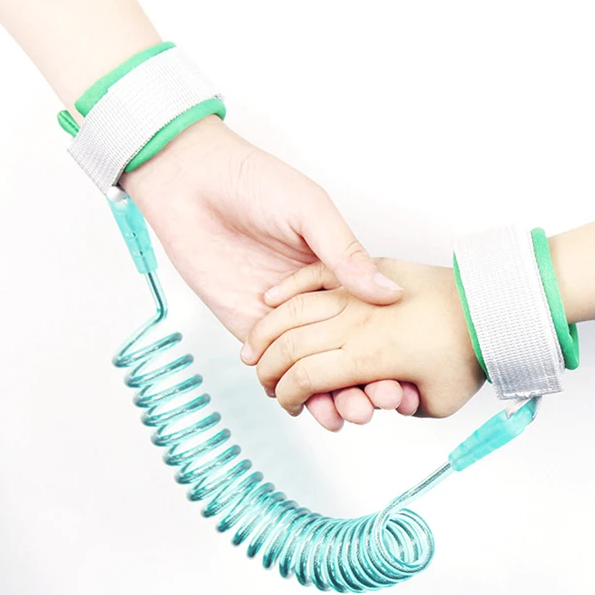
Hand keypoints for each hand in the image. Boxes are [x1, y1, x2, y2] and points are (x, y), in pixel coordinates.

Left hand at [120, 116, 420, 421]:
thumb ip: (345, 253)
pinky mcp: (245, 325)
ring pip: (311, 366)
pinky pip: (271, 366)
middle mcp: (310, 298)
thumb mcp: (310, 210)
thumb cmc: (253, 181)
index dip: (388, 350)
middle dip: (364, 381)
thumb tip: (388, 293)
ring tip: (349, 414)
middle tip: (380, 403)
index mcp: (334, 269)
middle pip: (344, 350)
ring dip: (332, 394)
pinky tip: (312, 409)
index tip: (404, 376)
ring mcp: (278, 316)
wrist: (190, 181)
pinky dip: (291, 391)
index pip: (368, 320)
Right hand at [242, 259, 485, 429]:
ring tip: (253, 343)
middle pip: (292, 345)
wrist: (490, 304)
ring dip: (267, 328)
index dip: (286, 394)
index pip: (306, 379)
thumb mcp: (437, 401)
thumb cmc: (468, 353)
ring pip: (294, 308)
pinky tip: (271, 297)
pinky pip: (317, 273)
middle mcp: (356, 323)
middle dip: (267, 366)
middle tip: (260, 376)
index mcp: (369, 357)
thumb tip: (377, 400)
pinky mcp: (367, 268)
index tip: (285, 402)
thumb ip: (399, 407)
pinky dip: (290, 286)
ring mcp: (358, 292)